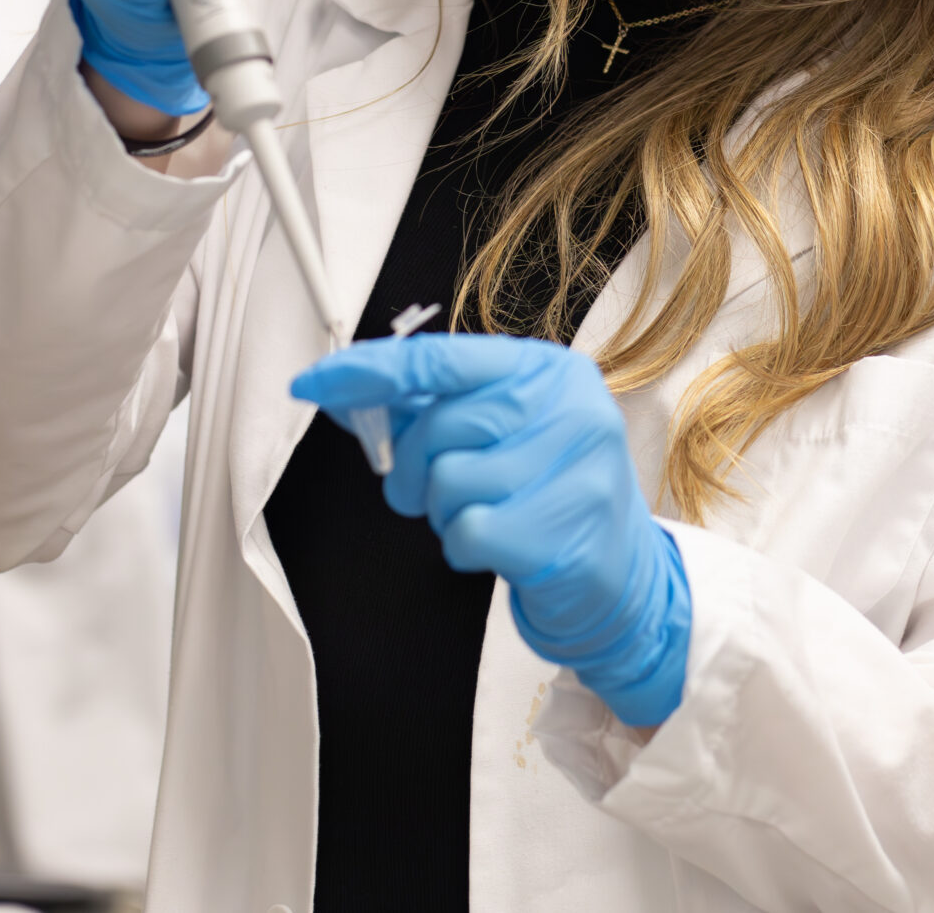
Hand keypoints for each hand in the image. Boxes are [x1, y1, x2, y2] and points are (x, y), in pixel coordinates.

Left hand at [290, 334, 691, 728]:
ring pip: (449, 480)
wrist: (616, 574)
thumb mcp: (501, 432)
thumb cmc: (544, 493)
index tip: (317, 381)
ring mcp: (577, 469)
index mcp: (550, 371)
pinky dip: (463, 545)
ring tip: (485, 514)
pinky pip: (467, 531)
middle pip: (442, 426)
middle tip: (429, 489)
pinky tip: (497, 545)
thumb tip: (346, 392)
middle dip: (413, 465)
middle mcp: (572, 407)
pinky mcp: (564, 530)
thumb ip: (432, 406)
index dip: (371, 371)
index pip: (443, 359)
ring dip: (445, 510)